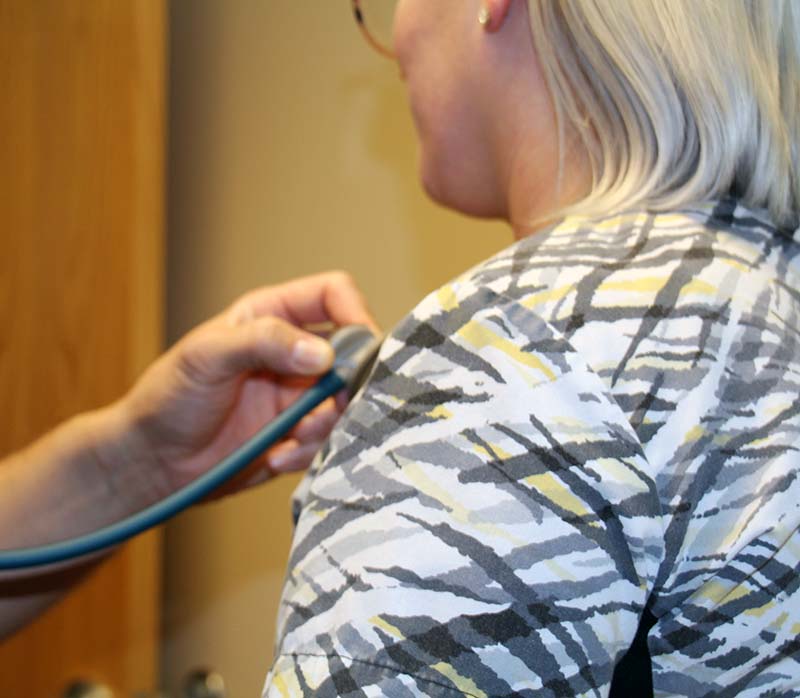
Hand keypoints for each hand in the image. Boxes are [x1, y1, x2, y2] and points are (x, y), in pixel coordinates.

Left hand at [109, 271, 375, 502]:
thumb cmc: (169, 397)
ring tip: (291, 437)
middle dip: (349, 384)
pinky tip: (274, 456)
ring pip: (347, 402)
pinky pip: (328, 441)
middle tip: (333, 406)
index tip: (359, 349)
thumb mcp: (208, 356)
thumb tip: (324, 354)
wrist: (153, 462)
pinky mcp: (299, 435)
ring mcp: (299, 396)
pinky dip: (309, 452)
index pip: (334, 295)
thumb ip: (265, 342)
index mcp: (274, 316)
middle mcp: (295, 353)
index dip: (355, 314)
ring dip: (327, 424)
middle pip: (354, 354)